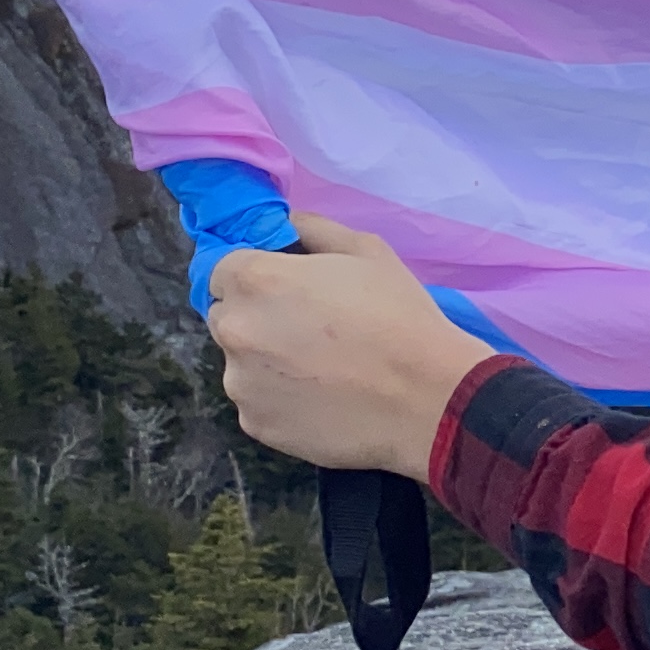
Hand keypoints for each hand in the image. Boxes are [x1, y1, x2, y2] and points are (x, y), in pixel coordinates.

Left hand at [205, 212, 492, 480]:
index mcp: (256, 280)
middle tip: (308, 329)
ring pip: (240, 364)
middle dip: (256, 318)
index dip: (255, 277)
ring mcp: (241, 383)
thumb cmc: (399, 316)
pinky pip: (257, 403)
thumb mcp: (366, 250)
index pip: (222, 270)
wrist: (427, 398)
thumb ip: (313, 229)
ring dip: (266, 362)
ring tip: (320, 371)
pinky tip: (321, 399)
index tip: (288, 290)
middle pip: (226, 317)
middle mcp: (236, 331)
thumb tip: (286, 225)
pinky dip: (279, 400)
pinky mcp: (254, 424)